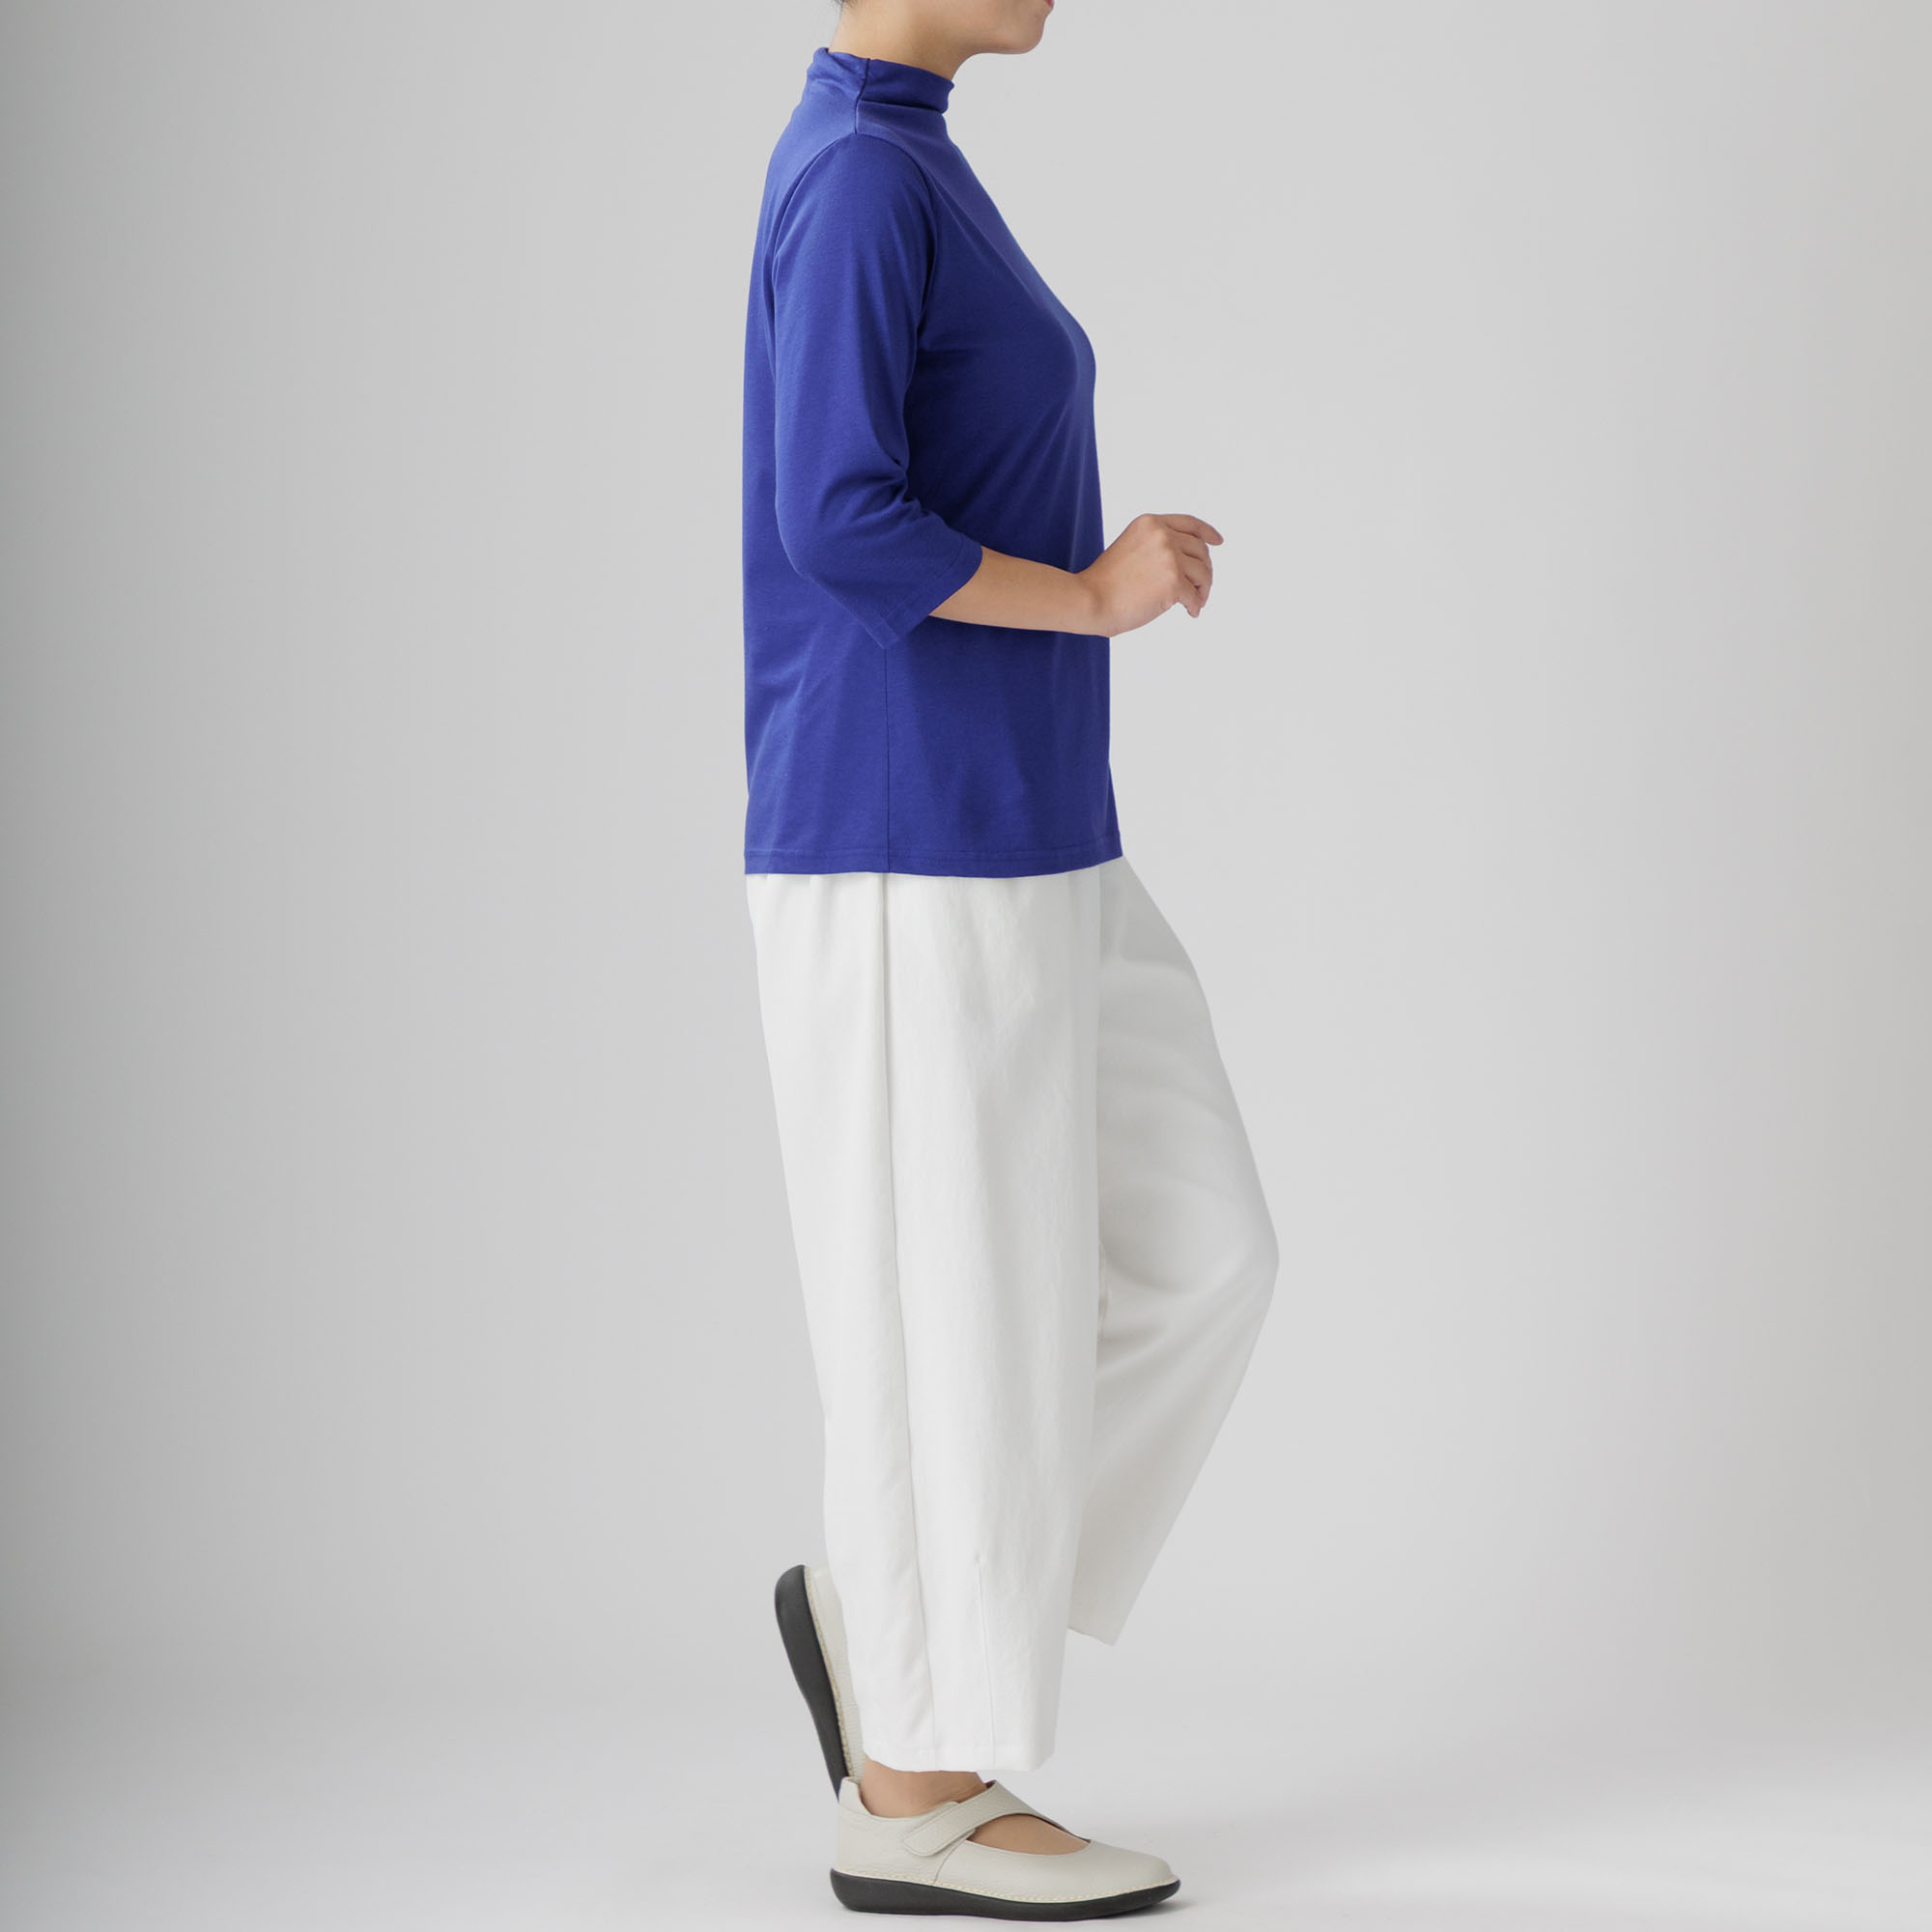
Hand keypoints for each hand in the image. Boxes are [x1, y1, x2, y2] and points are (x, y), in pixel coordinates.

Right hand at [1078, 513, 1222, 636]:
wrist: (1089, 599)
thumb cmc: (1104, 583)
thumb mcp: (1130, 548)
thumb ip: (1156, 547)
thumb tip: (1187, 565)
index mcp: (1150, 523)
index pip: (1189, 523)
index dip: (1207, 533)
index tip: (1218, 541)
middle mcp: (1163, 535)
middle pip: (1200, 550)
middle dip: (1204, 570)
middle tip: (1200, 587)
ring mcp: (1169, 558)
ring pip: (1203, 573)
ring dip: (1202, 589)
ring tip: (1195, 602)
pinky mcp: (1173, 582)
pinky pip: (1195, 596)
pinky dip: (1195, 606)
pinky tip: (1190, 612)